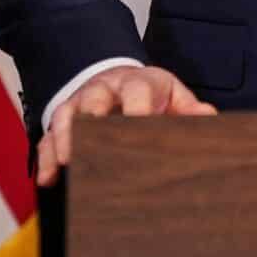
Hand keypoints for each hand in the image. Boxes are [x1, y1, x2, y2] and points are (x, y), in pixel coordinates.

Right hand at [34, 65, 215, 185]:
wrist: (118, 78)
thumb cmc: (148, 93)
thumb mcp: (172, 94)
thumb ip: (189, 108)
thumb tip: (209, 117)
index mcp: (136, 82)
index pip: (136, 90)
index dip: (137, 108)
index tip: (140, 126)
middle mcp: (104, 90)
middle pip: (94, 98)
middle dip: (92, 120)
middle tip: (93, 145)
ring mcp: (80, 104)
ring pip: (66, 116)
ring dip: (64, 139)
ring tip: (66, 162)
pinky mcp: (63, 121)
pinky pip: (48, 136)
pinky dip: (47, 156)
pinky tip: (49, 178)